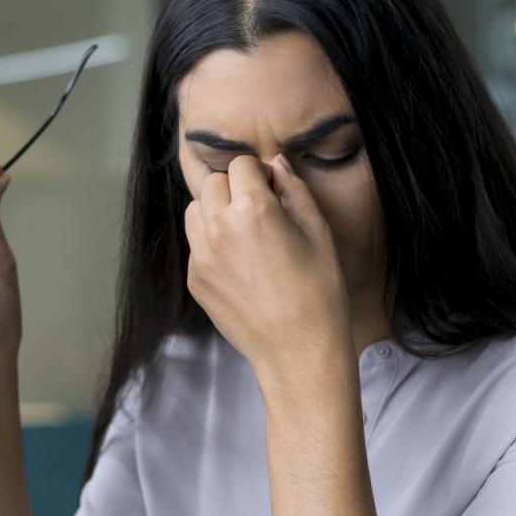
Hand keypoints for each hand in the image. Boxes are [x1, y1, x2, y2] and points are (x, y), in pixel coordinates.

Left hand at [183, 153, 350, 383]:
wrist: (298, 351)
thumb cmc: (319, 292)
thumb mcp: (318, 232)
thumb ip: (294, 190)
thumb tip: (276, 164)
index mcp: (253, 209)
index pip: (241, 165)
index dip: (260, 174)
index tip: (273, 191)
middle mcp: (219, 228)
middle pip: (213, 183)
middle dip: (235, 189)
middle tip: (260, 212)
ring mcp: (202, 256)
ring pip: (196, 211)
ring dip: (216, 212)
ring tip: (245, 235)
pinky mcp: (196, 280)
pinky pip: (197, 246)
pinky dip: (212, 245)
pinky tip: (241, 266)